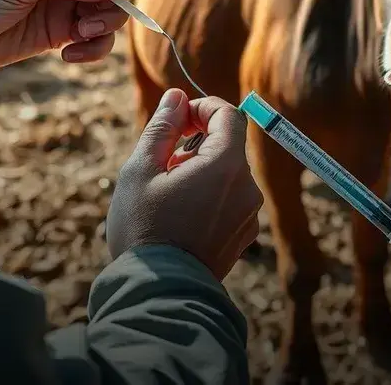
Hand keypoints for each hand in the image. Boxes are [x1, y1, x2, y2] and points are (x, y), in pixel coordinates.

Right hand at [107, 89, 262, 280]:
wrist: (158, 294)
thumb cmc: (143, 229)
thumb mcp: (141, 170)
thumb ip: (162, 127)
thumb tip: (176, 96)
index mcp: (226, 166)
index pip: (229, 115)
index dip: (202, 108)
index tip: (177, 120)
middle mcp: (247, 188)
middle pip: (229, 145)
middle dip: (197, 143)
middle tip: (162, 164)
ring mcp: (249, 214)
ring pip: (229, 174)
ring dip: (202, 171)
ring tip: (167, 195)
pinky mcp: (244, 236)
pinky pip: (231, 201)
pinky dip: (210, 196)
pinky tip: (180, 217)